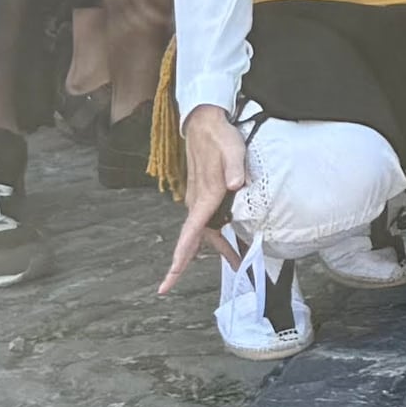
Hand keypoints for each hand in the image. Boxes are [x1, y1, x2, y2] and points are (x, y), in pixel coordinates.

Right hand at [162, 105, 252, 287]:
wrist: (205, 124)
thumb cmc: (219, 137)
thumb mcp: (232, 150)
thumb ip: (235, 168)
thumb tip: (235, 184)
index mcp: (204, 197)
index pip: (189, 236)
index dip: (179, 261)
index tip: (167, 282)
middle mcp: (197, 202)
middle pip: (197, 241)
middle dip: (200, 263)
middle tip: (222, 275)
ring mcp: (199, 199)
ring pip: (205, 232)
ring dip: (219, 247)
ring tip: (238, 260)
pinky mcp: (204, 194)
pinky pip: (209, 220)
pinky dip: (218, 233)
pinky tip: (231, 237)